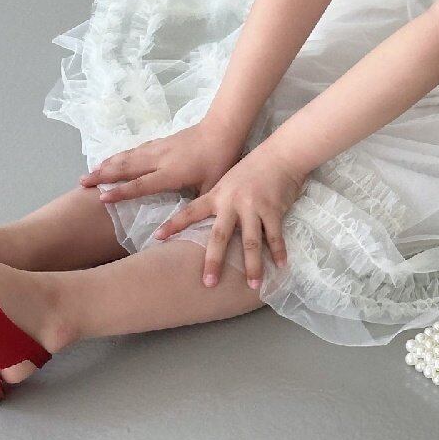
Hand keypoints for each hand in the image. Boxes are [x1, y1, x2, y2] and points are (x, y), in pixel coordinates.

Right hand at [79, 119, 248, 203]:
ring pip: (129, 156)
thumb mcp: (210, 187)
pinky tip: (115, 157)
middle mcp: (160, 159)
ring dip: (108, 163)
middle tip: (82, 182)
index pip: (141, 184)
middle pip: (127, 167)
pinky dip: (122, 154)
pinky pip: (137, 149)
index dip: (121, 192)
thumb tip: (181, 225)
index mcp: (171, 173)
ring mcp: (159, 148)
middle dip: (103, 175)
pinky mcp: (162, 141)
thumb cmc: (219, 160)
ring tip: (90, 171)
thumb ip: (193, 206)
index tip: (101, 198)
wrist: (223, 129)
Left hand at [151, 142, 306, 289]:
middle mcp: (233, 202)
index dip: (174, 224)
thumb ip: (218, 201)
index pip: (191, 211)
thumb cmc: (253, 168)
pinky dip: (279, 252)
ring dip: (252, 265)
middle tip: (208, 283)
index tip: (157, 238)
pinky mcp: (273, 209)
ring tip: (252, 285)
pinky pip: (274, 235)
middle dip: (214, 260)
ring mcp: (253, 206)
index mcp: (218, 194)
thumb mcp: (228, 181)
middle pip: (220, 235)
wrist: (280, 154)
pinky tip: (281, 266)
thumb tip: (205, 223)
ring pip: (251, 241)